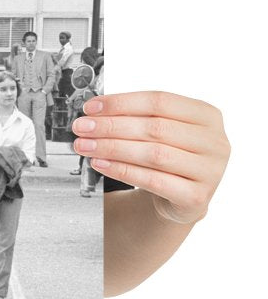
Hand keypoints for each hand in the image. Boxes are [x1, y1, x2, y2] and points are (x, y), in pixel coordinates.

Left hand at [72, 91, 229, 223]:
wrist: (182, 197)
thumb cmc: (168, 156)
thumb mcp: (160, 131)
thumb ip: (135, 118)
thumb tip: (93, 114)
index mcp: (207, 115)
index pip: (160, 101)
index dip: (121, 103)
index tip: (90, 108)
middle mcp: (215, 141)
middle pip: (155, 128)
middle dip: (112, 127)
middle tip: (81, 128)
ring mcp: (210, 171)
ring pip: (154, 154)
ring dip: (112, 148)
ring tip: (85, 146)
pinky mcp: (196, 197)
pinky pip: (153, 180)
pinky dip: (122, 170)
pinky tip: (100, 164)